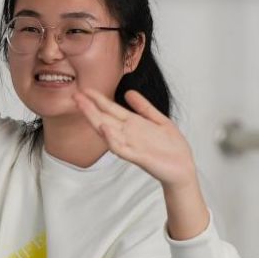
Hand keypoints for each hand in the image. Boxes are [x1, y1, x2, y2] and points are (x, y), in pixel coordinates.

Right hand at [73, 90, 197, 188]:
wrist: (183, 167)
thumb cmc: (171, 147)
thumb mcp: (159, 120)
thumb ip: (144, 107)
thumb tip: (129, 92)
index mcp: (133, 124)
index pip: (110, 109)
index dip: (98, 99)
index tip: (84, 89)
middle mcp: (128, 134)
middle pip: (104, 118)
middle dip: (89, 107)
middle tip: (75, 95)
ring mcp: (131, 145)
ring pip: (108, 132)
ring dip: (95, 120)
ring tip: (83, 106)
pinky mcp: (138, 157)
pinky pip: (122, 148)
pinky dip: (112, 140)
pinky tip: (105, 129)